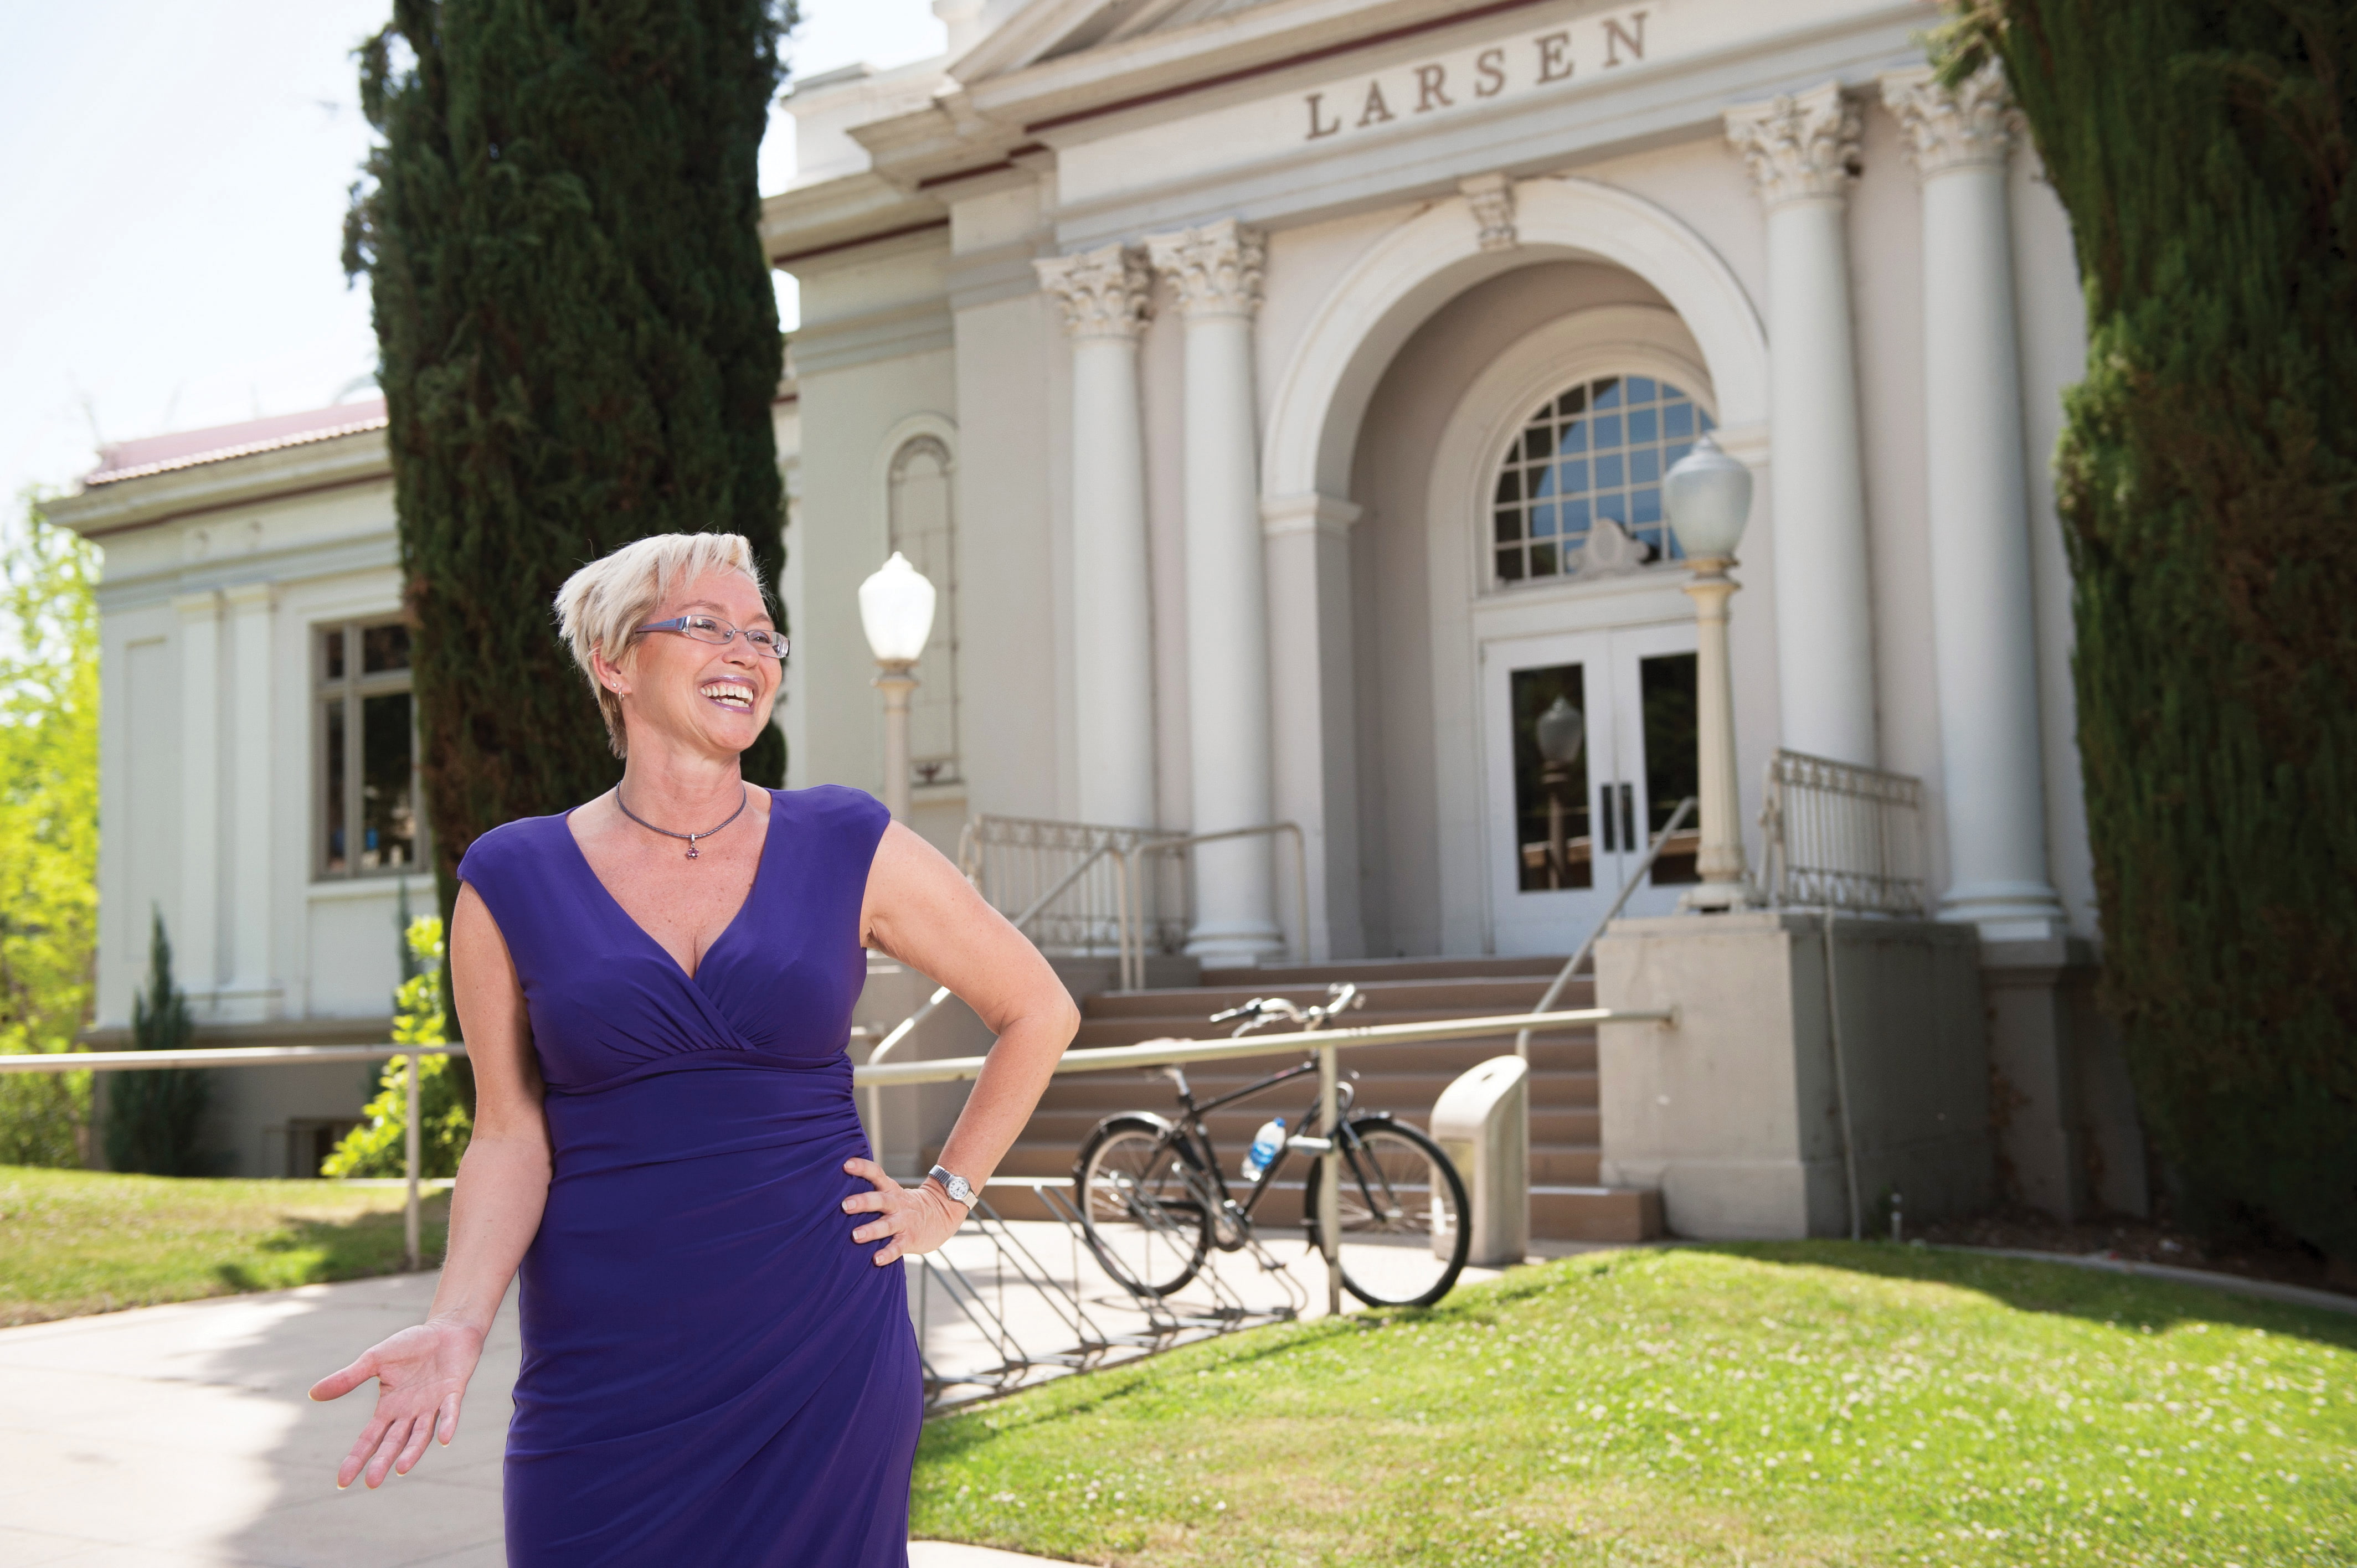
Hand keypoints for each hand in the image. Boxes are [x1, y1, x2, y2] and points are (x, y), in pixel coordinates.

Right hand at [309, 1319, 484, 1488]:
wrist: (446, 1328)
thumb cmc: (410, 1345)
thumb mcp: (374, 1359)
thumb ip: (348, 1378)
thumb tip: (313, 1394)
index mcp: (389, 1408)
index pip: (369, 1438)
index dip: (357, 1458)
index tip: (342, 1481)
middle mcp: (410, 1413)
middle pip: (393, 1442)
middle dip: (382, 1461)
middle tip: (372, 1482)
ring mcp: (432, 1405)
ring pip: (421, 1434)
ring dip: (412, 1451)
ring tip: (401, 1468)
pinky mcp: (454, 1392)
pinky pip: (450, 1411)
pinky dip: (446, 1424)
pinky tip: (444, 1439)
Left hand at [842, 1157, 967, 1265]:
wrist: (942, 1213)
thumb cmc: (906, 1205)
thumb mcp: (893, 1193)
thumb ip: (872, 1192)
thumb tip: (837, 1190)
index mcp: (891, 1190)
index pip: (876, 1174)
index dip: (862, 1168)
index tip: (846, 1164)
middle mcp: (897, 1204)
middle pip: (880, 1200)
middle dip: (863, 1202)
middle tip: (845, 1205)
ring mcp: (904, 1222)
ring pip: (887, 1225)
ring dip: (871, 1230)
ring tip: (856, 1236)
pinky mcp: (910, 1239)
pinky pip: (898, 1247)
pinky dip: (888, 1253)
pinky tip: (877, 1260)